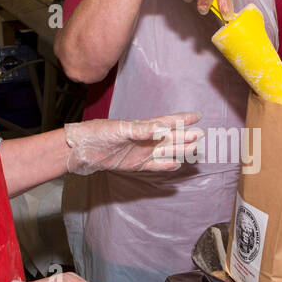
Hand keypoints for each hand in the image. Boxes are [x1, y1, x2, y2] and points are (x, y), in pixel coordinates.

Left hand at [63, 112, 203, 175]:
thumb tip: (163, 129)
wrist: (80, 151)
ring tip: (194, 150)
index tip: (197, 116)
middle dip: (185, 136)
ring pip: (165, 151)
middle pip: (170, 137)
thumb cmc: (97, 134)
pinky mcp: (135, 165)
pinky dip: (165, 165)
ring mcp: (140, 152)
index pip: (167, 121)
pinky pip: (154, 165)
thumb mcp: (120, 130)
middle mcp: (144, 139)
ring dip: (178, 150)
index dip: (182, 119)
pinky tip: (176, 164)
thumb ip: (142, 130)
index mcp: (141, 126)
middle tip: (201, 136)